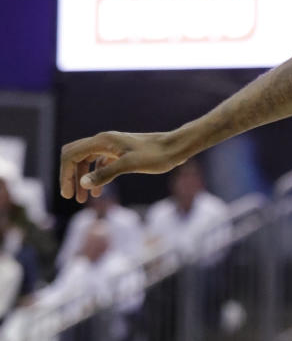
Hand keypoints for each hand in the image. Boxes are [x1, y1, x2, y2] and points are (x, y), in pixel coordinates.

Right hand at [60, 129, 186, 202]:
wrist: (175, 148)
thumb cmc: (156, 156)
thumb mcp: (130, 166)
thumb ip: (105, 174)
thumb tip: (82, 183)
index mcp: (102, 141)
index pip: (72, 155)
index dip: (66, 175)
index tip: (68, 195)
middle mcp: (104, 141)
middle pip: (76, 156)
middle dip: (70, 176)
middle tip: (71, 197)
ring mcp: (112, 146)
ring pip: (87, 161)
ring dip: (82, 178)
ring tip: (83, 199)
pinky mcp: (120, 153)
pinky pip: (100, 164)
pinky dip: (96, 177)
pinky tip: (98, 192)